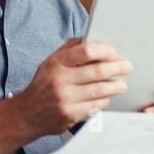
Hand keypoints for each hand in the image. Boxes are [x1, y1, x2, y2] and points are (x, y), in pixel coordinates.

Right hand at [12, 38, 131, 134]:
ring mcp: (65, 98)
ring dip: (117, 86)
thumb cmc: (44, 85)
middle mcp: (60, 80)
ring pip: (101, 90)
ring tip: (122, 84)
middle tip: (128, 67)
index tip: (114, 53)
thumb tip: (92, 38)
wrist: (26, 114)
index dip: (104, 51)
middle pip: (98, 71)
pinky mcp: (70, 114)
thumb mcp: (50, 63)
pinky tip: (106, 97)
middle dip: (118, 68)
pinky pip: (97, 105)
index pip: (86, 51)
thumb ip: (69, 49)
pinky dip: (105, 100)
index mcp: (56, 63)